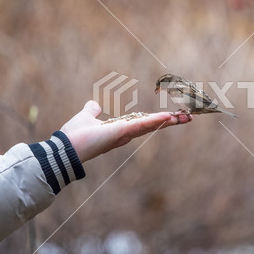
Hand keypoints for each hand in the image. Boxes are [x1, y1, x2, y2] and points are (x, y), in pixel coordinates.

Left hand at [61, 100, 191, 161]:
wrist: (65, 148)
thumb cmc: (74, 135)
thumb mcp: (86, 117)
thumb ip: (92, 111)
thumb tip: (94, 104)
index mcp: (120, 130)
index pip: (143, 124)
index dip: (157, 120)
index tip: (171, 116)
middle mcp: (126, 134)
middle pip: (152, 125)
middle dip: (170, 121)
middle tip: (187, 117)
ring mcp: (126, 134)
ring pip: (151, 125)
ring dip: (169, 121)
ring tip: (186, 117)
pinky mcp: (122, 132)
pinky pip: (142, 125)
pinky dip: (156, 120)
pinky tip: (169, 116)